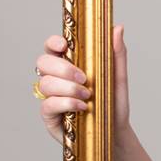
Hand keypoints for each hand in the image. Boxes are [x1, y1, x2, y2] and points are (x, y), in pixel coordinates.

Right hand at [34, 25, 130, 144]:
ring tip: (87, 95)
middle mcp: (57, 79)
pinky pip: (47, 104)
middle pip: (43, 62)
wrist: (116, 134)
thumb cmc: (113, 105)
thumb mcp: (117, 78)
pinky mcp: (50, 116)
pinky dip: (65, 103)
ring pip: (45, 83)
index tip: (63, 44)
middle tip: (84, 78)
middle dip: (62, 67)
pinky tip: (81, 107)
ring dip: (68, 88)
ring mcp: (51, 97)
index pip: (52, 48)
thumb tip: (117, 27)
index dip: (53, 43)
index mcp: (70, 65)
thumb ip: (116, 54)